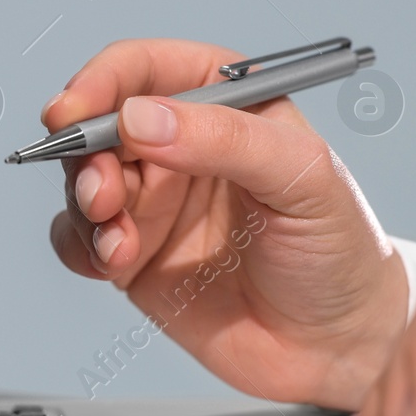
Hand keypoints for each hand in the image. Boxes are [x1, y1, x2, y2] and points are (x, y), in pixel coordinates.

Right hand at [44, 39, 406, 408]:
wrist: (337, 346)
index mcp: (226, 104)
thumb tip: (140, 119)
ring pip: (82, 182)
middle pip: (101, 125)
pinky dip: (81, 247)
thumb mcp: (303, 179)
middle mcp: (183, 146)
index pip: (148, 69)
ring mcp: (155, 203)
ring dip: (85, 206)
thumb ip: (225, 140)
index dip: (103, 82)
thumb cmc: (338, 251)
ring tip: (119, 243)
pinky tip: (114, 263)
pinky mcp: (135, 257)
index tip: (76, 110)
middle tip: (103, 194)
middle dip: (86, 154)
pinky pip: (77, 239)